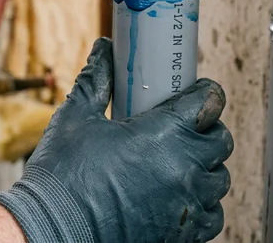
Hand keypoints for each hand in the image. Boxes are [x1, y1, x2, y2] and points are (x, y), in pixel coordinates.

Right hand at [0, 38, 233, 242]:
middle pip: (220, 141)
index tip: (193, 93)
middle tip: (182, 127)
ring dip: (204, 168)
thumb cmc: (61, 176)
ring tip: (177, 163)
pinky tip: (176, 195)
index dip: (204, 93)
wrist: (52, 230)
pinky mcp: (181, 235)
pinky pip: (211, 216)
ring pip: (218, 180)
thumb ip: (97, 80)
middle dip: (206, 129)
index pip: (209, 102)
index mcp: (162, 135)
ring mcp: (185, 206)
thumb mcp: (76, 118)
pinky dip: (200, 205)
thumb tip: (104, 50)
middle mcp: (183, 171)